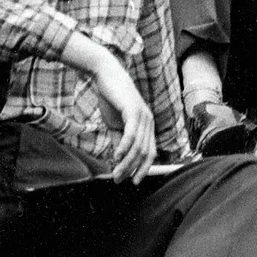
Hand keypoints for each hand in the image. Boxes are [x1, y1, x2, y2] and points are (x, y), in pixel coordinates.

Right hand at [93, 57, 156, 183]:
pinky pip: (131, 134)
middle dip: (132, 170)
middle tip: (119, 180)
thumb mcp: (115, 124)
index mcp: (147, 125)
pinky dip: (124, 147)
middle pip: (144, 153)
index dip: (143, 169)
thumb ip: (119, 140)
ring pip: (138, 146)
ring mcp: (143, 115)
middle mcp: (149, 121)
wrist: (106, 75)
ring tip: (116, 173)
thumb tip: (118, 160)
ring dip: (126, 163)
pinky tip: (116, 156)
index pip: (150, 152)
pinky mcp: (133, 110)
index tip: (133, 182)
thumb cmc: (111, 98)